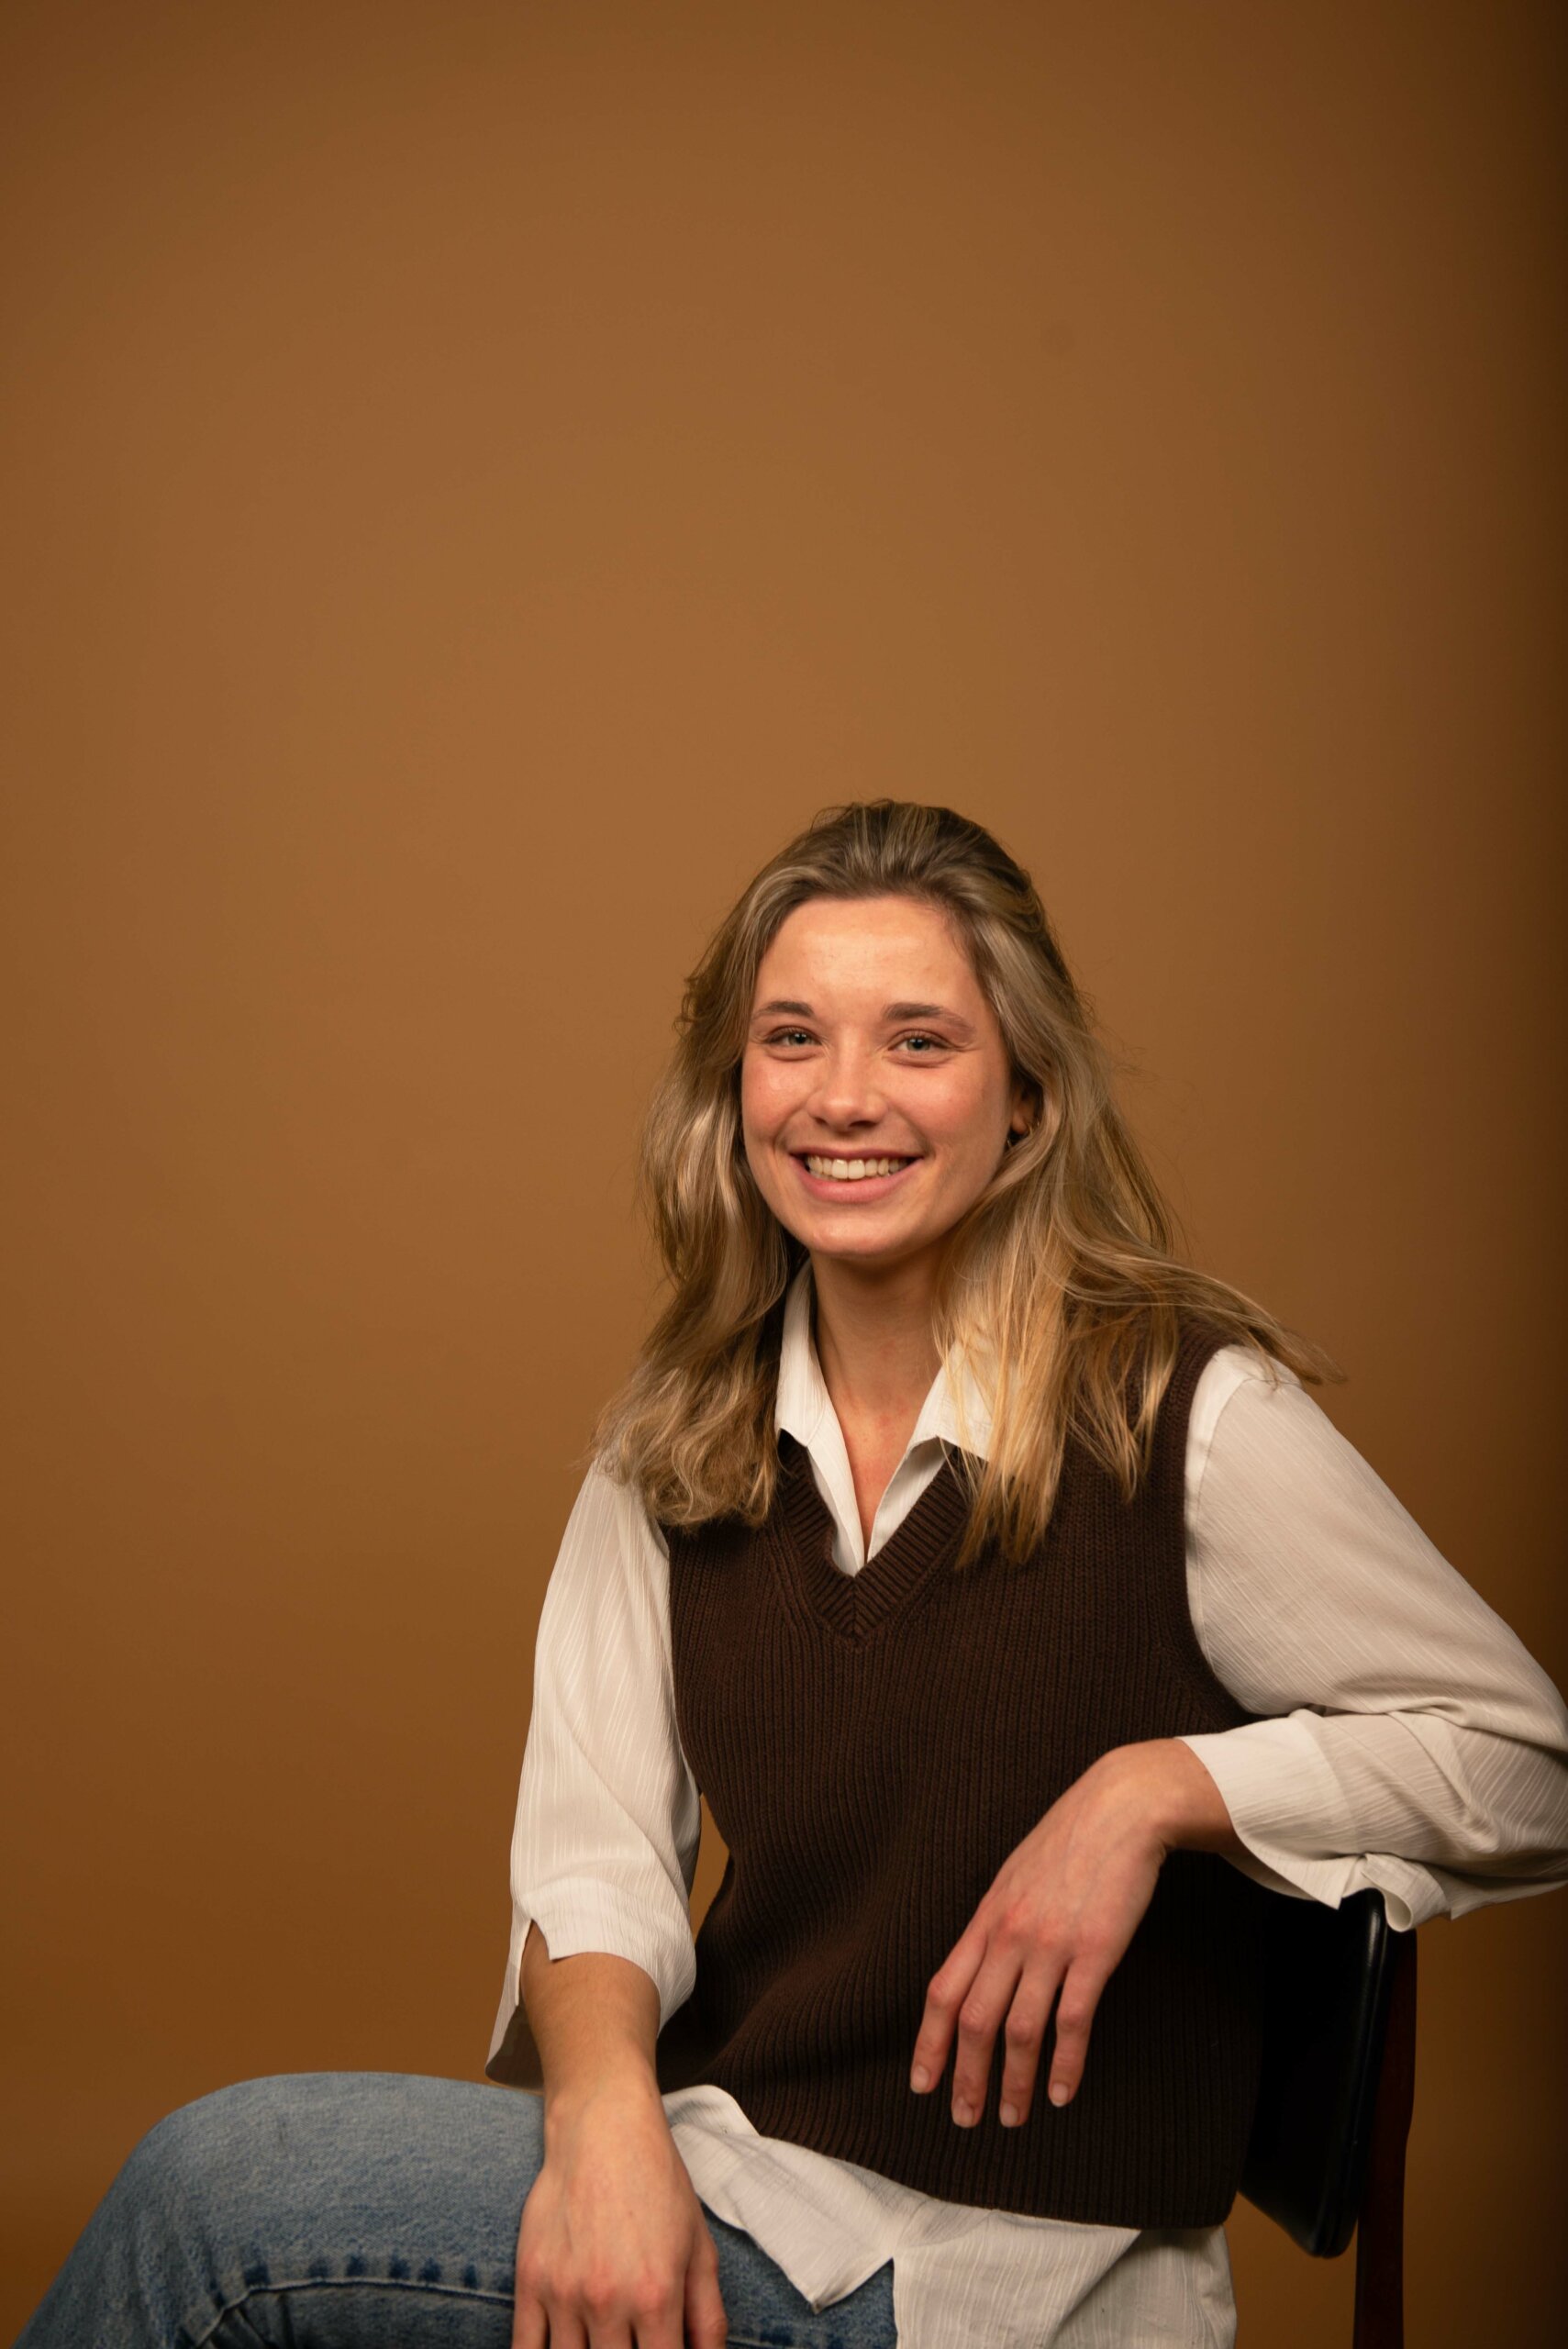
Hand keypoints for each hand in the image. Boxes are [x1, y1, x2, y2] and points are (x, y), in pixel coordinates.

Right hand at [511, 2075, 727, 2348]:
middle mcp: (609, 2301)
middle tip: (630, 2346)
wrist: (603, 2127)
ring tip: (603, 2343)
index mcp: (657, 2295)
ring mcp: (563, 2293)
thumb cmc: (657, 2183)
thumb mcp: (699, 2246)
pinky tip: (564, 2348)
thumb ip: (707, 2317)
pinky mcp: (530, 2281)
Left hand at [907, 1739, 1230, 2129]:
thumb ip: (997, 1921)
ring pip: (1019, 2030)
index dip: (929, 2042)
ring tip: (1012, 2118)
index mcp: (986, 1917)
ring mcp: (1051, 1944)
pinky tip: (1063, 2093)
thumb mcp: (1016, 1876)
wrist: (1120, 1809)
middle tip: (964, 2119)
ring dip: (1014, 2083)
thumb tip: (982, 1963)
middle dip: (965, 2076)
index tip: (921, 2083)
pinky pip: (1072, 2021)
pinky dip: (1065, 2064)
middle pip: (974, 2020)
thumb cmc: (1069, 1842)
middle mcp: (1009, 1934)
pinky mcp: (1095, 1952)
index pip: (943, 1991)